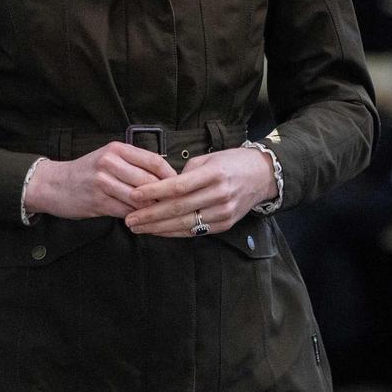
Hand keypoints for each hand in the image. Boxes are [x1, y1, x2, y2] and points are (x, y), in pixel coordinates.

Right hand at [24, 142, 176, 219]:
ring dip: (152, 208)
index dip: (171, 175)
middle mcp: (110, 162)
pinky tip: (143, 220)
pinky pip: (126, 211)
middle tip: (175, 204)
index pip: (154, 160)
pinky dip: (137, 217)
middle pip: (150, 181)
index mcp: (116, 149)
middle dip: (164, 195)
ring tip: (161, 214)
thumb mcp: (108, 158)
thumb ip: (133, 164)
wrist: (53, 184)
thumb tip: (165, 177)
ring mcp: (103, 182)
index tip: (180, 185)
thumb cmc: (85, 172)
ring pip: (140, 198)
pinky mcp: (98, 202)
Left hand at [124, 148, 275, 236]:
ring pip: (184, 224)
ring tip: (138, 227)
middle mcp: (219, 194)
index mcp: (213, 174)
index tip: (134, 195)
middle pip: (178, 208)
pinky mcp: (225, 225)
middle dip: (150, 215)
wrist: (262, 175)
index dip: (154, 192)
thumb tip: (162, 187)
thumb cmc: (231, 162)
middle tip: (129, 219)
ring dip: (158, 228)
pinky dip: (174, 232)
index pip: (177, 186)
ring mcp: (223, 212)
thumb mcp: (208, 159)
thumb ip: (185, 173)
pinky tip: (158, 231)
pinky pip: (194, 231)